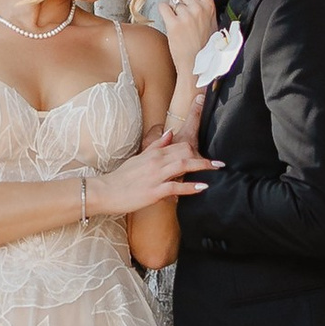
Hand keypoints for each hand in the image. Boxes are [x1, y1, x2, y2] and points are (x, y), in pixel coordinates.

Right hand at [95, 135, 211, 217]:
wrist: (104, 191)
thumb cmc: (122, 177)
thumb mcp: (139, 158)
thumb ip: (156, 146)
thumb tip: (170, 133)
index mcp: (153, 153)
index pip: (179, 145)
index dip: (196, 148)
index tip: (209, 152)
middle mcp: (156, 161)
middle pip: (184, 152)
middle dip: (203, 157)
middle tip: (219, 163)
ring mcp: (155, 176)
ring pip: (182, 165)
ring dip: (202, 166)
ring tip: (217, 169)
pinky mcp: (153, 191)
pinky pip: (175, 187)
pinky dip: (190, 187)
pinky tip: (202, 187)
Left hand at [160, 0, 216, 86]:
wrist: (197, 68)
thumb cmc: (202, 47)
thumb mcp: (209, 23)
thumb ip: (201, 6)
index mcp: (210, 8)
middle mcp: (200, 9)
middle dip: (180, 1)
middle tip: (185, 20)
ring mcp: (188, 16)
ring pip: (173, 0)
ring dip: (173, 11)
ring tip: (180, 27)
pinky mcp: (175, 24)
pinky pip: (164, 8)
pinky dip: (164, 15)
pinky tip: (172, 27)